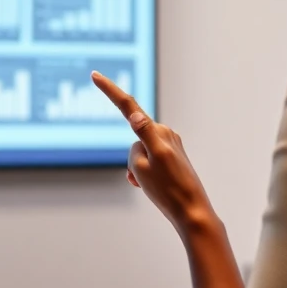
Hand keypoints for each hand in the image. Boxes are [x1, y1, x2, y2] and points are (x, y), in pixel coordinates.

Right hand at [92, 71, 218, 238]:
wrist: (192, 211)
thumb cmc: (167, 191)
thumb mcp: (143, 166)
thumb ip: (138, 140)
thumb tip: (137, 117)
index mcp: (156, 133)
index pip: (128, 107)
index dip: (110, 91)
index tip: (95, 76)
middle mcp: (165, 134)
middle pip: (133, 142)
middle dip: (132, 161)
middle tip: (144, 181)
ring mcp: (170, 144)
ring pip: (140, 153)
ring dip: (139, 170)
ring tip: (152, 186)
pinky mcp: (173, 155)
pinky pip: (149, 160)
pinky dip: (146, 173)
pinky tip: (153, 187)